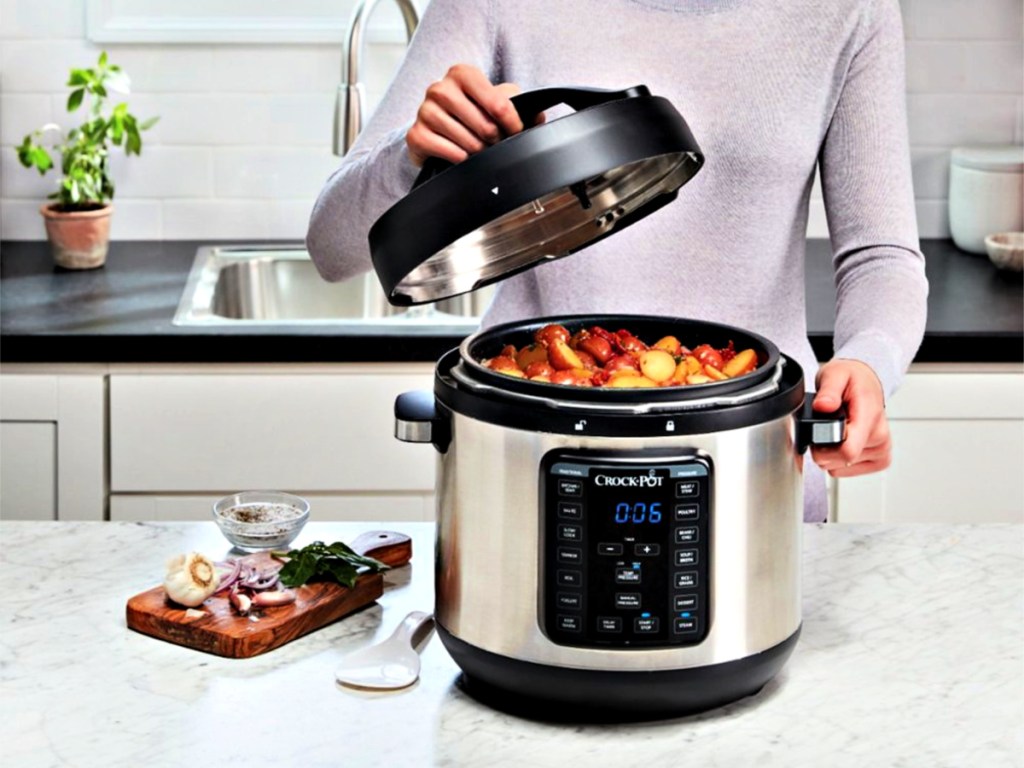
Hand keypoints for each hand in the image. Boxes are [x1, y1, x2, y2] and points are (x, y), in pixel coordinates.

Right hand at [406, 64, 530, 165]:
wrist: (434, 130)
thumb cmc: (468, 114)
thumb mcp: (493, 103)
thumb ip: (518, 105)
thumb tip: (539, 117)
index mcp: (462, 74)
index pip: (499, 103)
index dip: (514, 124)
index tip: (516, 133)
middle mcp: (440, 88)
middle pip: (485, 127)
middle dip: (496, 141)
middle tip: (494, 143)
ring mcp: (425, 111)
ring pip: (469, 143)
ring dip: (479, 152)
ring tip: (478, 149)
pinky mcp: (416, 135)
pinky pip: (450, 153)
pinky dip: (461, 159)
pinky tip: (461, 155)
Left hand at [810, 359, 891, 477]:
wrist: (866, 384)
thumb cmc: (852, 380)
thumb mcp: (835, 374)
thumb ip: (828, 390)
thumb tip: (824, 405)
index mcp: (870, 416)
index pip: (848, 450)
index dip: (824, 448)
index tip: (817, 434)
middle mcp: (880, 436)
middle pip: (838, 460)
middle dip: (821, 447)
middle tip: (822, 427)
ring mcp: (881, 450)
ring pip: (838, 467)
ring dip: (829, 453)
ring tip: (834, 432)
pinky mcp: (879, 460)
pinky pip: (843, 471)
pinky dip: (835, 460)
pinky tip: (840, 441)